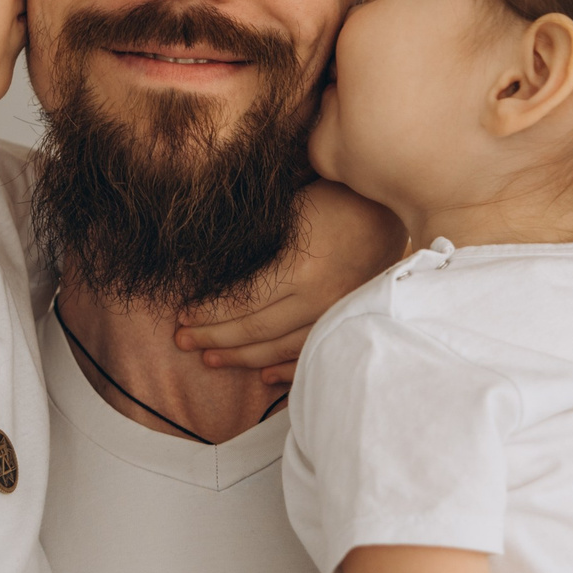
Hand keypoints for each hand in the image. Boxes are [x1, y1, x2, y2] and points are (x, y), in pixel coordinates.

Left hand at [175, 181, 406, 384]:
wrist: (389, 209)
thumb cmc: (333, 198)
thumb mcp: (289, 209)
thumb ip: (254, 242)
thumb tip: (208, 264)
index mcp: (299, 268)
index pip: (242, 302)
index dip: (209, 313)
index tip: (183, 316)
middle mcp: (319, 298)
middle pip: (256, 330)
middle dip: (214, 338)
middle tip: (183, 341)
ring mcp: (336, 314)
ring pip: (281, 349)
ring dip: (242, 357)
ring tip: (210, 358)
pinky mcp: (348, 320)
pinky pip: (313, 354)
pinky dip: (286, 368)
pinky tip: (263, 375)